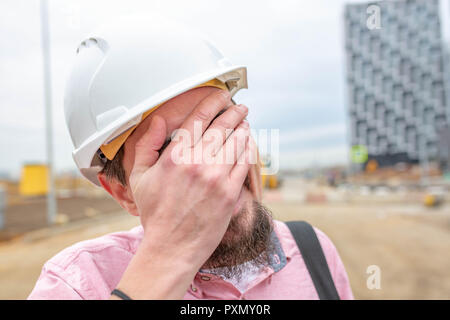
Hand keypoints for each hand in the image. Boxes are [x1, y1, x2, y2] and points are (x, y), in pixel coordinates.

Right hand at [129, 90, 252, 269]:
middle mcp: (198, 163)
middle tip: (239, 107)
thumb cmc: (156, 214)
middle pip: (223, 126)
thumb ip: (146, 145)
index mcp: (175, 156)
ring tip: (245, 123)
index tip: (221, 95)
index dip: (213, 102)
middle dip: (234, 112)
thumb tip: (159, 121)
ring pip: (237, 142)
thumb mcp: (140, 177)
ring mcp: (217, 178)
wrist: (172, 247)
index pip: (199, 118)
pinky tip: (249, 144)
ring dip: (243, 128)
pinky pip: (245, 163)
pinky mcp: (231, 193)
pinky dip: (248, 149)